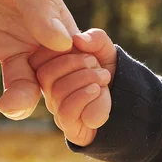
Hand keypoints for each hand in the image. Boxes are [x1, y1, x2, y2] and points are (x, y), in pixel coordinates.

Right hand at [29, 28, 116, 145]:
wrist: (125, 99)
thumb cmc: (107, 71)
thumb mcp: (104, 49)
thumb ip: (95, 38)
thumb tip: (78, 39)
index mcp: (49, 68)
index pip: (36, 60)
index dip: (56, 50)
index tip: (79, 48)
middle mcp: (48, 89)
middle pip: (44, 75)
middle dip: (73, 63)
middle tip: (95, 63)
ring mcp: (57, 107)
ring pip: (57, 91)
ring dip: (85, 79)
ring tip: (103, 77)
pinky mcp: (68, 124)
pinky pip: (66, 110)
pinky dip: (84, 96)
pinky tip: (97, 90)